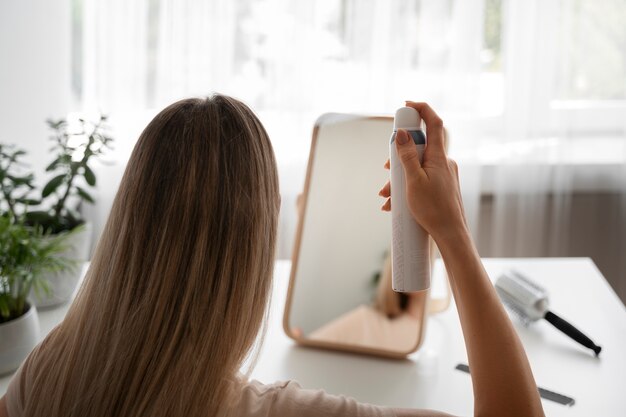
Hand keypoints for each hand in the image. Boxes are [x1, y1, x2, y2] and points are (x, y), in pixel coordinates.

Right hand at [378, 101, 467, 242]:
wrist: (451, 234)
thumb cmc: (433, 209)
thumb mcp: (414, 181)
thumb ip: (407, 156)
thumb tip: (401, 134)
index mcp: (439, 156)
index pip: (434, 123)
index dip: (421, 109)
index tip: (406, 105)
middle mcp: (443, 162)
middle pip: (420, 146)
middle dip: (399, 156)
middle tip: (387, 168)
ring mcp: (443, 174)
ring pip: (417, 166)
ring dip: (400, 177)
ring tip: (386, 195)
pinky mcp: (442, 186)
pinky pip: (421, 178)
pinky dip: (407, 186)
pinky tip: (394, 203)